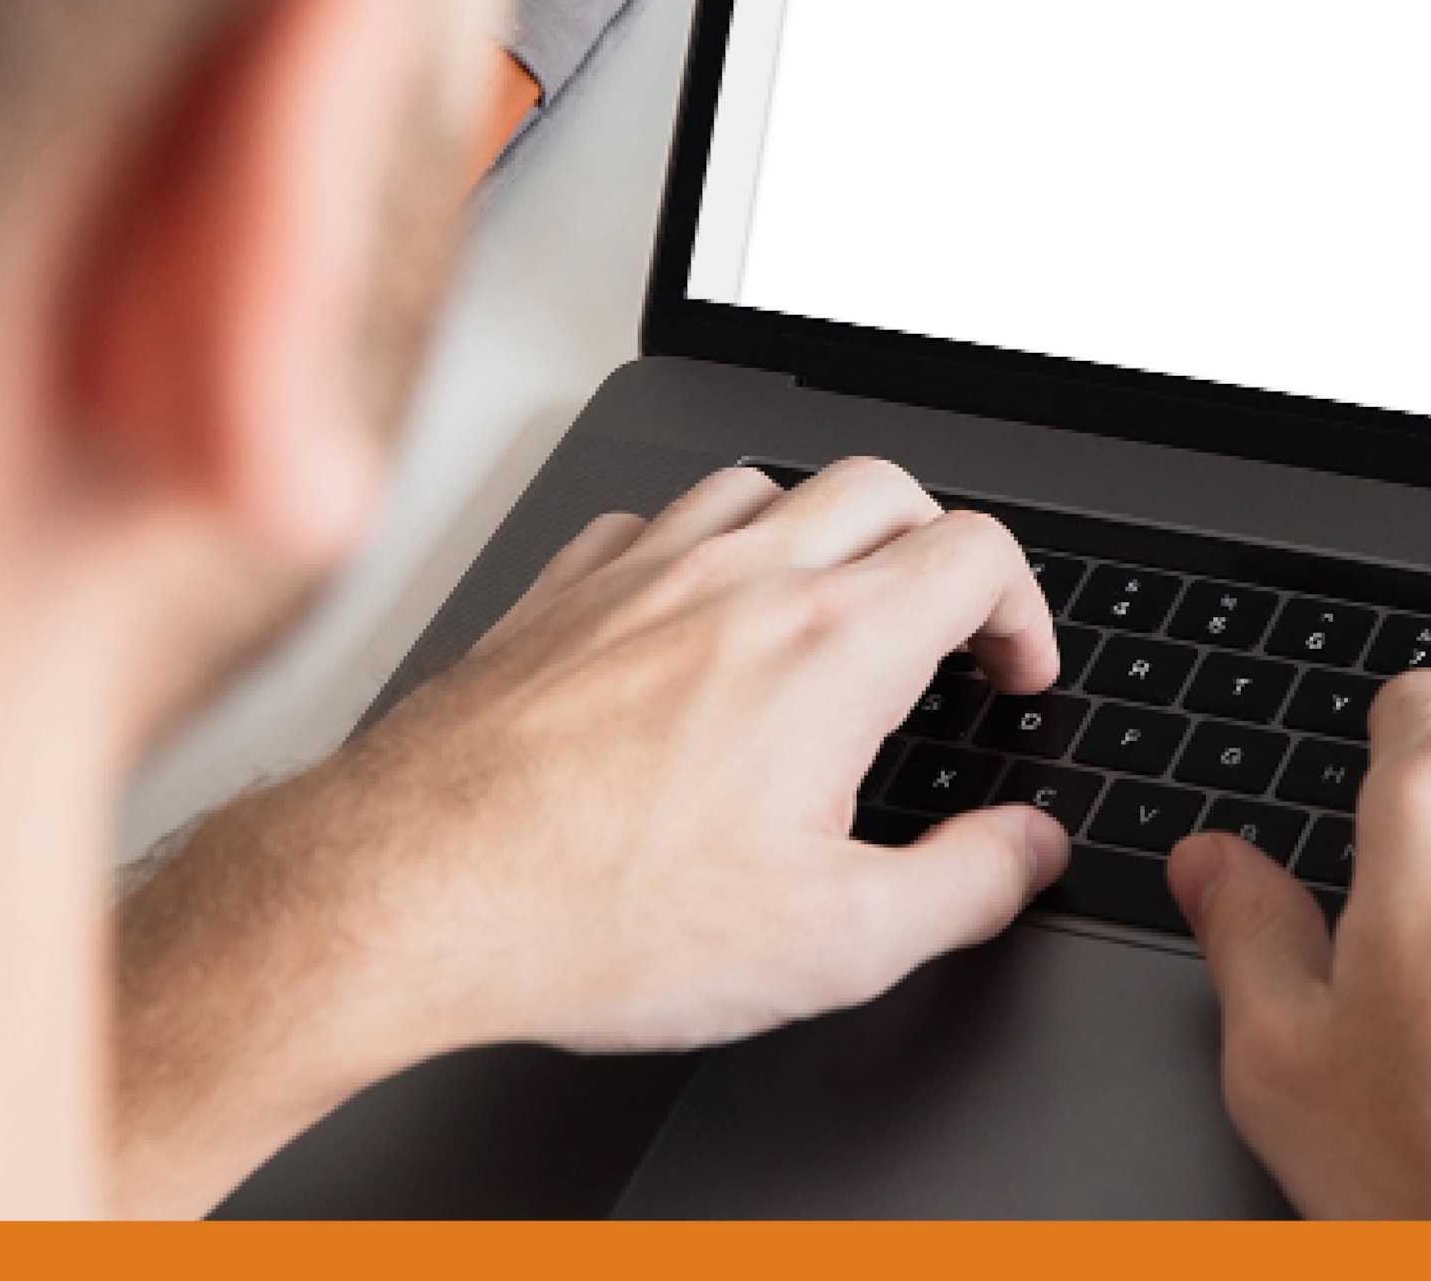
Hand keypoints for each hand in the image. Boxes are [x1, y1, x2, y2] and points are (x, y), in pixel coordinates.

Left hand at [107, 458, 1065, 1213]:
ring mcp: (640, 572)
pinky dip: (695, 553)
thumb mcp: (832, 945)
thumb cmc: (598, 917)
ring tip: (820, 618)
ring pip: (767, 485)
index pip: (976, 550)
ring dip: (819, 533)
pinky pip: (650, 521)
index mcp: (829, 647)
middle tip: (940, 634)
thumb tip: (1026, 851)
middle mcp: (741, 579)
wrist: (405, 894)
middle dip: (937, 549)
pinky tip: (685, 624)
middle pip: (885, 486)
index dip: (1023, 609)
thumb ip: (963, 888)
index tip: (1010, 674)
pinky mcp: (556, 594)